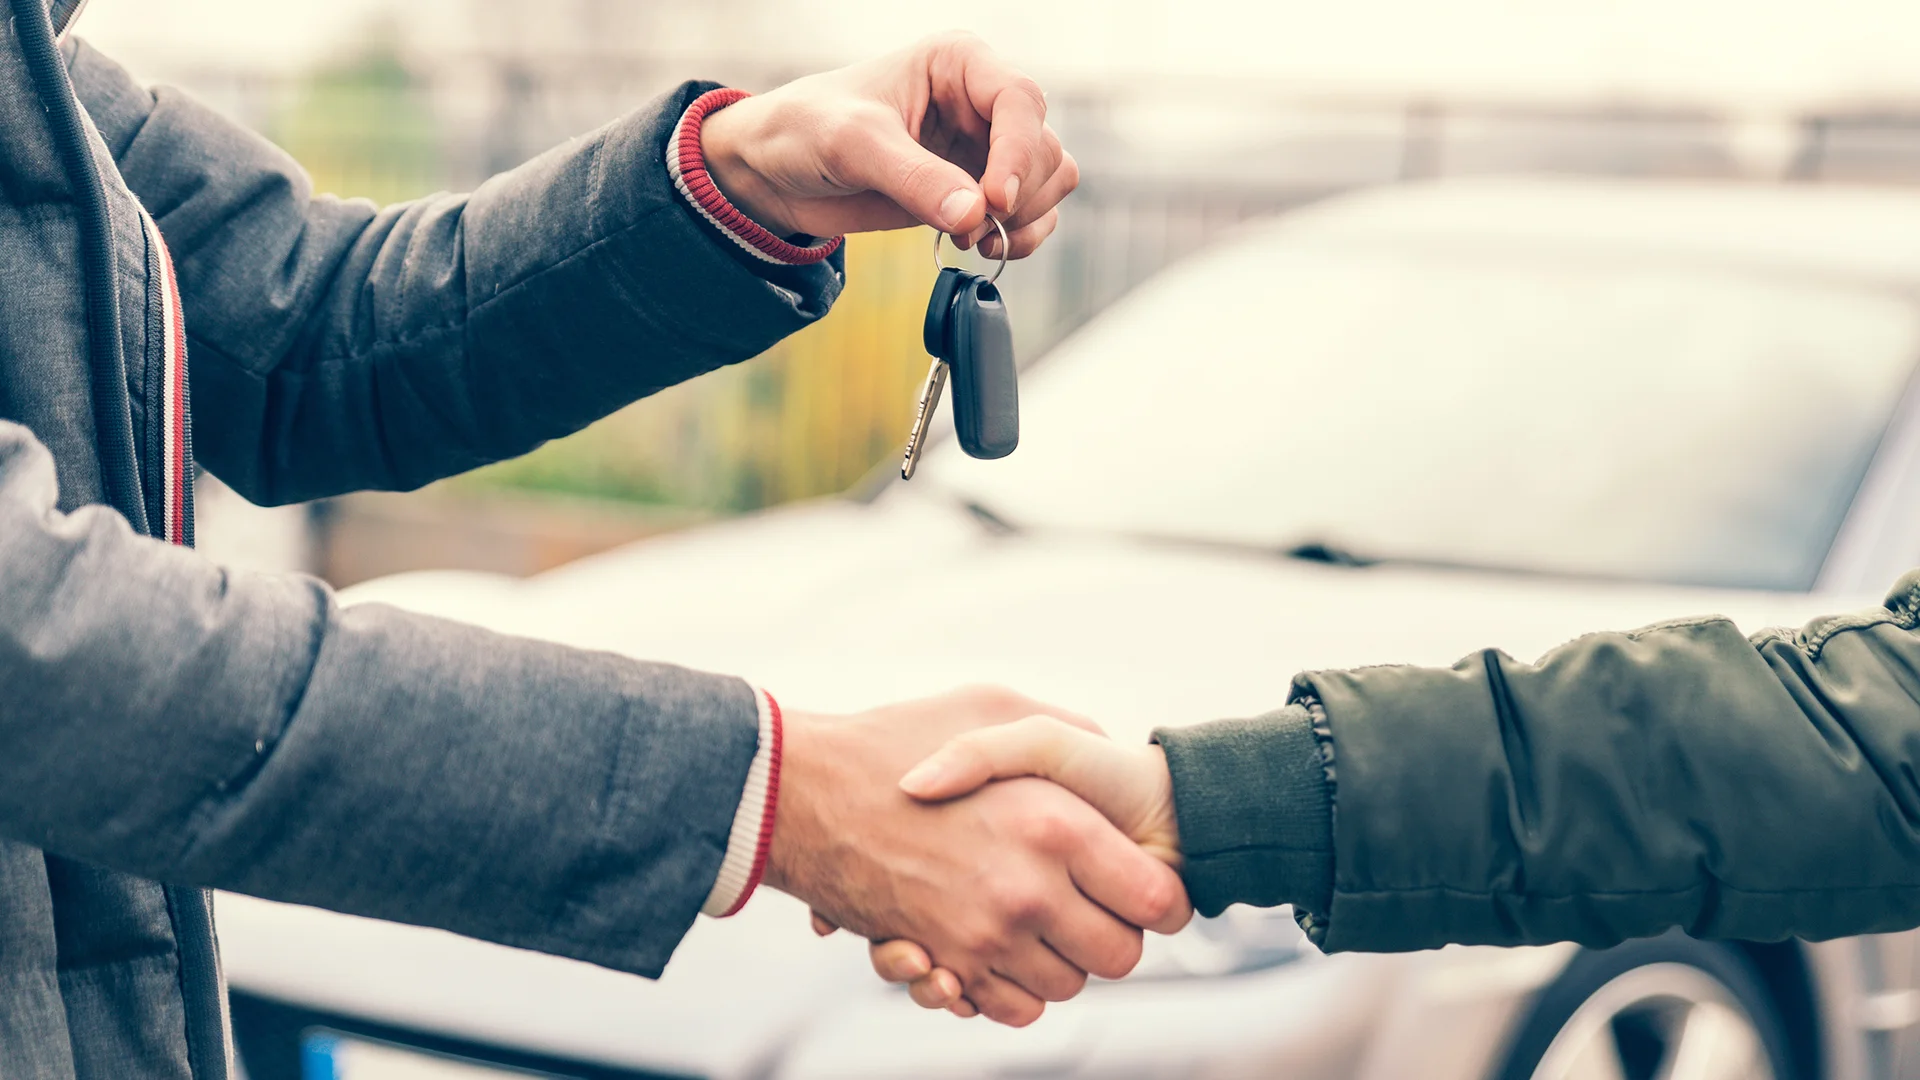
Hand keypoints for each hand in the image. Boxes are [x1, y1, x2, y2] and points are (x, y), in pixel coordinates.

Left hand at [697, 32, 1077, 257]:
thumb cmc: (807, 129)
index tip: (992, 201)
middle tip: (973, 226)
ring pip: (1049, 181)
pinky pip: (1030, 214)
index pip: (1021, 101)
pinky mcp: (975, 191)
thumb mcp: (855, 144)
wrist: (776, 171)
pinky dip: (1018, 237)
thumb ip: (915, 178)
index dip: (1018, 153)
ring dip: (1024, 219)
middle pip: (1045, 147)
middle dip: (1018, 194)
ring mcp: (983, 149)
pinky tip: (976, 247)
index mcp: (958, 64)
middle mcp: (980, 102)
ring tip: (971, 239)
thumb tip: (975, 216)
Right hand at [766, 690, 1188, 1026]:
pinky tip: (1004, 945)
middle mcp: (1027, 891)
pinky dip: (1014, 989)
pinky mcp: (943, 964)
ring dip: (1060, 961)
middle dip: (1114, 936)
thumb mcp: (995, 708)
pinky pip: (1011, 1007)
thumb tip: (1114, 758)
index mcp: (1056, 825)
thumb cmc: (899, 739)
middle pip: (1120, 957)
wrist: (803, 792)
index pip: (1156, 901)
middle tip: (1092, 905)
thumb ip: (1067, 729)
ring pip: (1067, 987)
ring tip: (1039, 918)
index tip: (1143, 886)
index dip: (1158, 897)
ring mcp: (983, 936)